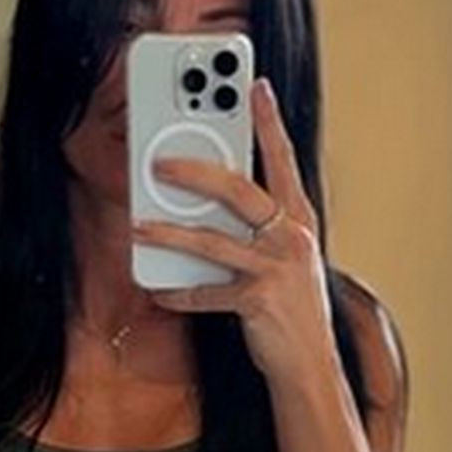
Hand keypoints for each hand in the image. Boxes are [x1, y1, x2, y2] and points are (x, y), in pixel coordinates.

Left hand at [131, 78, 340, 389]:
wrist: (312, 365)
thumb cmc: (291, 303)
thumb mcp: (285, 255)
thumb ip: (257, 224)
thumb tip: (205, 199)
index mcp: (300, 218)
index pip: (283, 160)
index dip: (268, 122)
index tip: (254, 87)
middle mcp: (292, 237)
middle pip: (240, 191)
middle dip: (196, 173)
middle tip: (159, 163)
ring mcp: (277, 269)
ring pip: (214, 241)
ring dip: (170, 234)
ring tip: (139, 226)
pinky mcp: (259, 301)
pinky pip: (206, 292)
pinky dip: (178, 292)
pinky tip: (158, 290)